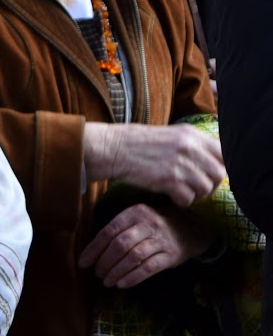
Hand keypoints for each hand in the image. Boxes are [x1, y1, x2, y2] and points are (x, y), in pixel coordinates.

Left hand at [77, 202, 212, 287]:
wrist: (190, 229)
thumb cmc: (153, 225)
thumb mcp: (136, 219)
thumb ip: (118, 230)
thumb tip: (92, 251)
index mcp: (134, 213)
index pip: (109, 231)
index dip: (94, 249)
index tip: (83, 263)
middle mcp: (148, 224)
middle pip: (120, 244)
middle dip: (105, 261)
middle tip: (97, 273)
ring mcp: (161, 240)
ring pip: (134, 257)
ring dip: (117, 271)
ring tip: (106, 281)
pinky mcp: (171, 255)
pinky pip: (149, 268)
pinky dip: (133, 277)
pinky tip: (122, 284)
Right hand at [83, 121, 224, 205]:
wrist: (112, 148)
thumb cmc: (138, 143)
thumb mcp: (170, 135)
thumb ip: (192, 145)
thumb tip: (213, 161)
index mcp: (191, 134)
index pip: (224, 153)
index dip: (221, 167)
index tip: (210, 173)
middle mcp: (189, 147)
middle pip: (219, 174)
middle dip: (211, 185)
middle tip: (197, 187)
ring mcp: (179, 164)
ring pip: (206, 188)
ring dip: (197, 195)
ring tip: (183, 192)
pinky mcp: (168, 180)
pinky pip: (188, 198)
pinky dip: (182, 201)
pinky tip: (172, 196)